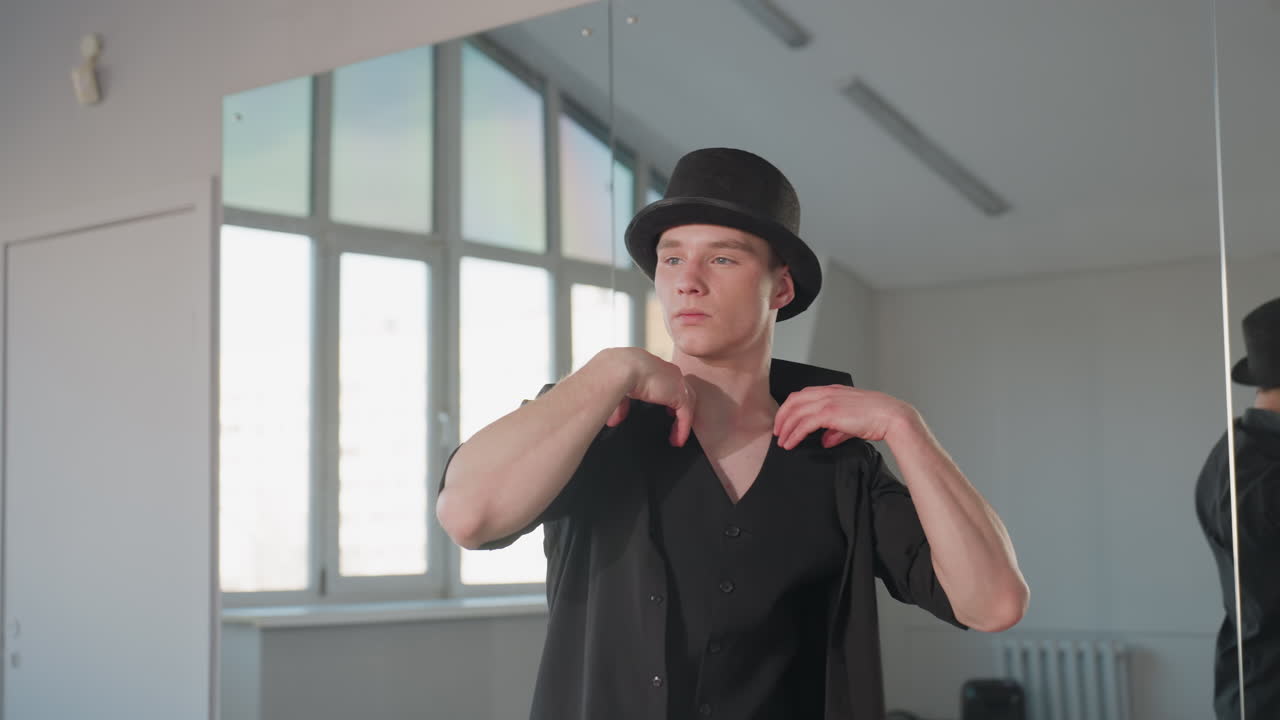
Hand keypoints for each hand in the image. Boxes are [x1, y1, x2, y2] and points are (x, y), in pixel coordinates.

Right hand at [597, 348, 695, 445]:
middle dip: (681, 408)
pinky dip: (683, 429)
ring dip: (682, 422)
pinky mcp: (680, 395)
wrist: (623, 367)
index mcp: (656, 368)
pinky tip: (677, 440)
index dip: (669, 397)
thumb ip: (623, 405)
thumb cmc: (618, 372)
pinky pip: (686, 416)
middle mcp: (670, 373)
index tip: (667, 410)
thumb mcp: (621, 391)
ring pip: (687, 405)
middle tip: (676, 422)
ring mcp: (677, 383)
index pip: (668, 384)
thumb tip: (614, 420)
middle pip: (682, 393)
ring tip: (677, 438)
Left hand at [772, 385, 917, 449]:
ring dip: (786, 428)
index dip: (790, 408)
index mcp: (832, 390)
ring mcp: (828, 401)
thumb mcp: (852, 423)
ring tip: (782, 441)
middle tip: (777, 432)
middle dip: (782, 417)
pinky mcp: (830, 413)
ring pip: (796, 412)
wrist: (891, 416)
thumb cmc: (877, 417)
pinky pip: (804, 424)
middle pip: (794, 401)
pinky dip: (794, 434)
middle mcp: (827, 393)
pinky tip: (791, 443)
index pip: (803, 395)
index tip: (785, 421)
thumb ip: (836, 431)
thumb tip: (825, 440)